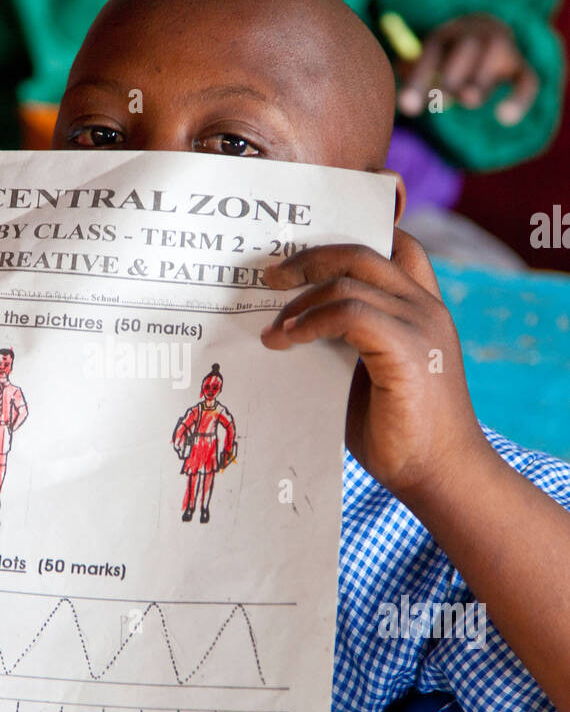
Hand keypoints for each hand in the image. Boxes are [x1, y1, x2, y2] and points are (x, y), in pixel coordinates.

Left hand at [260, 229, 486, 501]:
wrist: (440, 476)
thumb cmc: (399, 433)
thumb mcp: (367, 374)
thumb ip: (345, 341)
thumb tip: (289, 326)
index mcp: (422, 309)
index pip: (396, 244)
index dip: (352, 234)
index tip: (303, 252)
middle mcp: (426, 308)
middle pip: (362, 251)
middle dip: (310, 258)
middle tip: (271, 278)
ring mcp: (420, 325)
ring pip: (349, 280)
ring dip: (301, 302)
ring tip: (273, 332)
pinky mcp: (406, 350)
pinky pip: (348, 313)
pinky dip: (311, 322)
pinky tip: (288, 341)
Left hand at [396, 13, 537, 124]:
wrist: (486, 30)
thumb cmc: (445, 55)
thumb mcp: (424, 58)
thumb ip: (410, 73)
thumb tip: (403, 99)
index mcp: (448, 31)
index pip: (432, 50)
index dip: (418, 79)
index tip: (406, 108)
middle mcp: (477, 33)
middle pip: (466, 49)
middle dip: (450, 79)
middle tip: (441, 99)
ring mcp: (503, 48)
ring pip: (492, 66)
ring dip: (477, 88)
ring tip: (468, 98)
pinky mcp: (521, 68)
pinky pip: (527, 83)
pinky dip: (518, 100)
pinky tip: (503, 117)